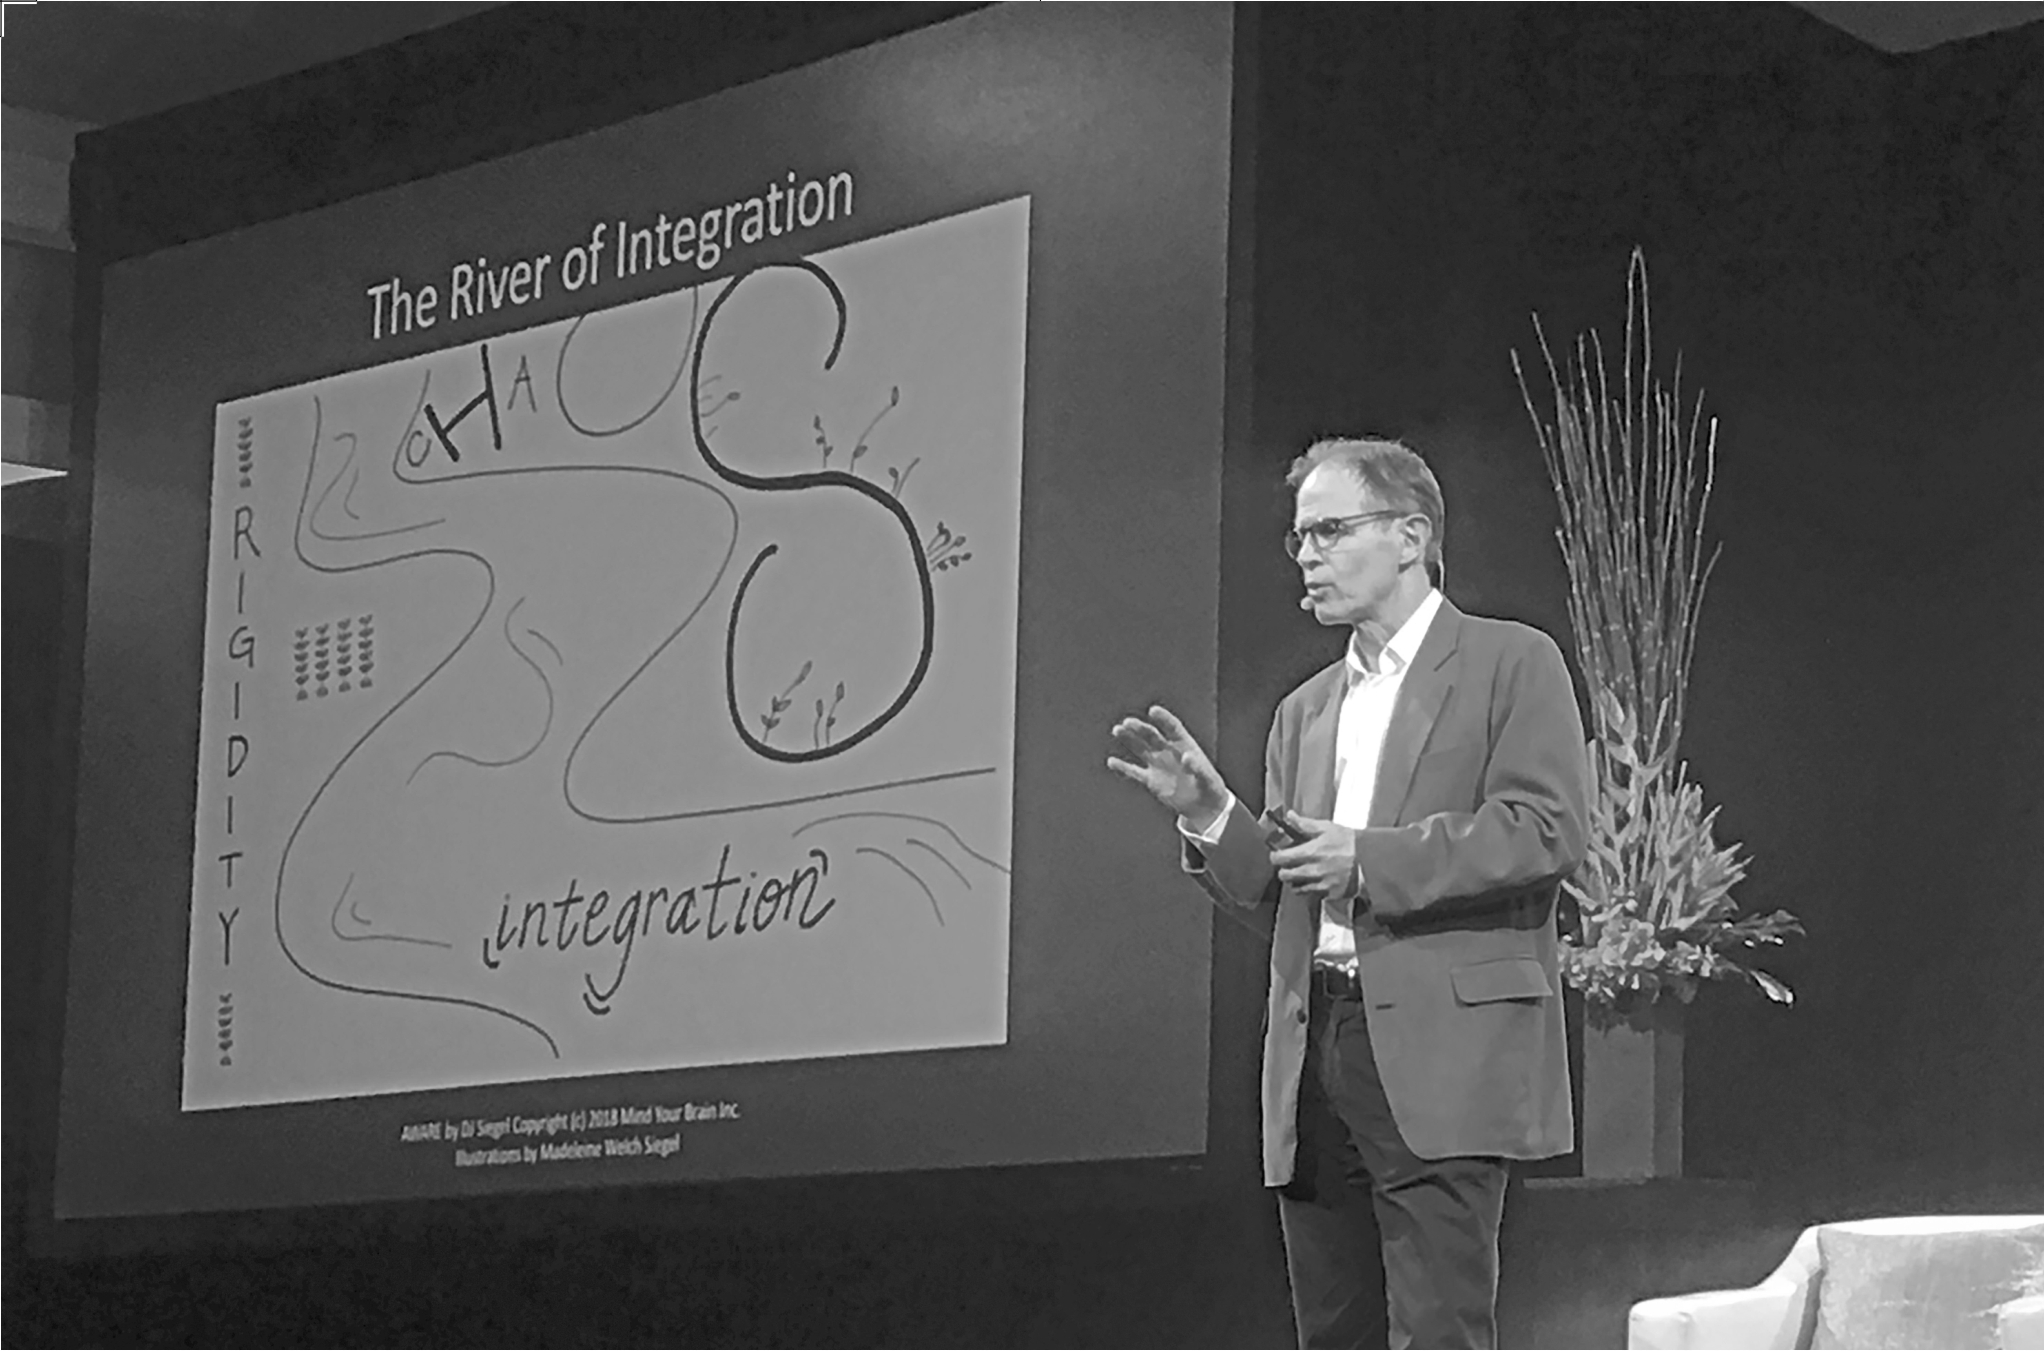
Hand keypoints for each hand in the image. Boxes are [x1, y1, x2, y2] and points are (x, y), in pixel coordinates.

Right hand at [1107, 705, 1230, 823]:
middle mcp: (1168, 751)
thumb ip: (1198, 768)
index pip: (1173, 728)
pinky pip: (1134, 772)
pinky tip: (1112, 762)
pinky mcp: (1150, 780)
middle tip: (1128, 722)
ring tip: (1118, 730)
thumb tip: (1186, 757)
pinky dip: (1123, 768)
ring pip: (1140, 748)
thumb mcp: (1208, 779)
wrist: (1203, 805)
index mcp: (1185, 745)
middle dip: (1140, 728)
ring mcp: (1158, 764)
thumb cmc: (1209, 787)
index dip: (1163, 719)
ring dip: (1129, 739)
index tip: (1153, 711)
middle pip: (1152, 736)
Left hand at [1269, 810, 1360, 905]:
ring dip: (1294, 882)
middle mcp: (1313, 870)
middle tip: (1287, 866)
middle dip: (1283, 870)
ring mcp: (1321, 884)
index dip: (1275, 857)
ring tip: (1300, 874)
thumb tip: (1289, 816)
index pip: (1281, 858)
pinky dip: (1309, 889)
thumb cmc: (1349, 841)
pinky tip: (1314, 881)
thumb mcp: (1328, 828)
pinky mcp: (1330, 894)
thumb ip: (1306, 824)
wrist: (1371, 859)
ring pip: (1296, 888)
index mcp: (1311, 852)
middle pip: (1285, 876)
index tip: (1277, 855)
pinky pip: (1311, 894)